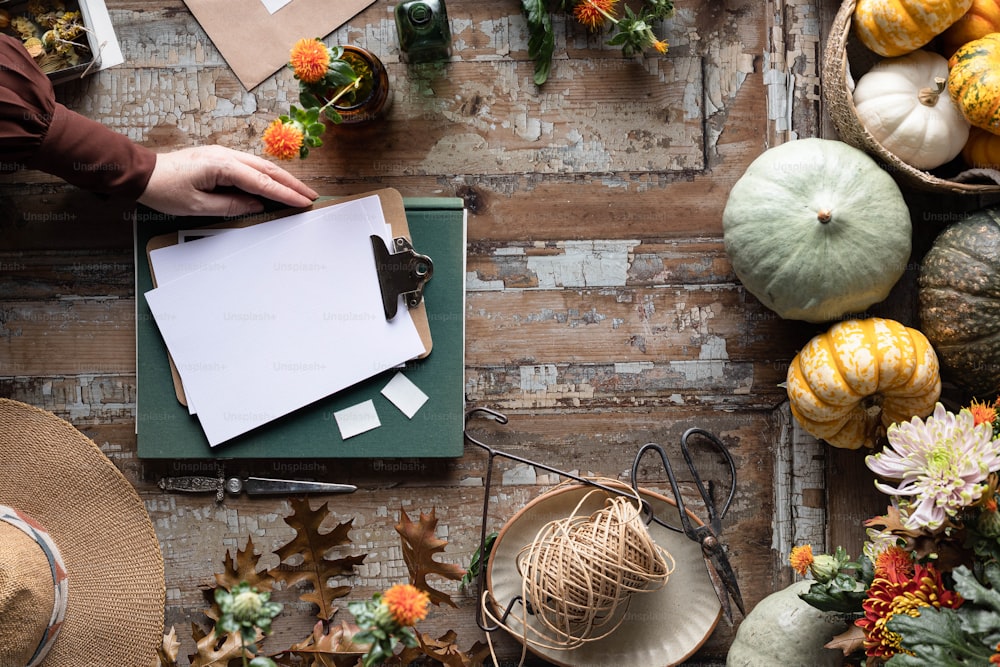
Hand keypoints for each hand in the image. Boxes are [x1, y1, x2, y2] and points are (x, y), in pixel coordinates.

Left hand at [137, 145, 317, 215]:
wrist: (142, 173)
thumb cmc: (165, 190)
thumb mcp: (198, 206)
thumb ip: (231, 205)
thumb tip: (257, 205)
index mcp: (222, 166)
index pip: (262, 183)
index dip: (286, 194)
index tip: (304, 202)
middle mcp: (226, 155)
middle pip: (268, 169)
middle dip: (292, 183)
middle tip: (311, 195)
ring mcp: (223, 153)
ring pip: (261, 165)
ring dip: (282, 178)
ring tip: (299, 190)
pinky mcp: (219, 157)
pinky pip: (250, 165)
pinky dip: (267, 175)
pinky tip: (275, 184)